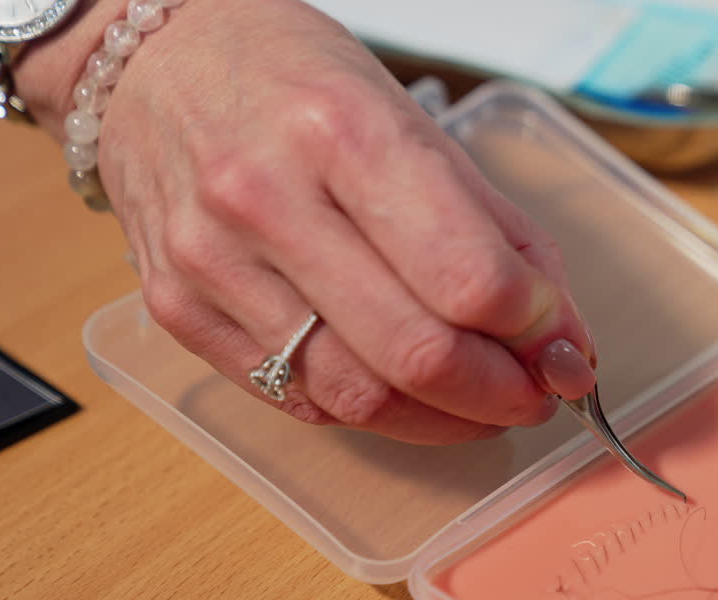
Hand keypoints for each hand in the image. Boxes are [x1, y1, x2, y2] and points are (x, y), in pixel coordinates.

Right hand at [19, 0, 595, 443]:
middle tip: (535, 393)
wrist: (154, 63)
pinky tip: (406, 391)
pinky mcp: (179, 311)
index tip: (563, 346)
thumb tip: (560, 339)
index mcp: (346, 134)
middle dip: (501, 395)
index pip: (468, 278)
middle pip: (416, 354)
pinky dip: (373, 410)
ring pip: (356, 397)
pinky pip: (297, 399)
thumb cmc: (298, 83)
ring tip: (481, 402)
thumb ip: (497, 235)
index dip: (537, 333)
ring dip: (444, 419)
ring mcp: (213, 263)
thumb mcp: (415, 124)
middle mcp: (268, 200)